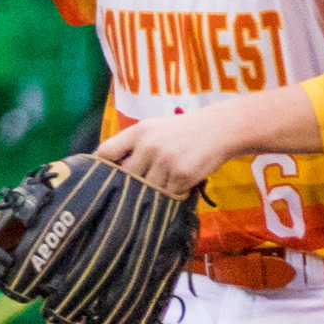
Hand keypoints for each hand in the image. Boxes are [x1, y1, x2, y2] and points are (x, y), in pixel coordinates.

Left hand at [92, 109, 240, 197]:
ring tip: (164, 182)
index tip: (109, 175)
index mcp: (138, 131)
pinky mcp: (182, 176)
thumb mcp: (153, 128)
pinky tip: (179, 183)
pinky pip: (167, 195)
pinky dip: (171, 193)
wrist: (219, 130)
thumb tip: (107, 170)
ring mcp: (166, 162)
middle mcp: (149, 145)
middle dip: (131, 183)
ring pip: (146, 189)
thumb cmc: (180, 131)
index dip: (104, 167)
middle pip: (125, 176)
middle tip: (141, 184)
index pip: (106, 153)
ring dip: (152, 191)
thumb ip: (131, 145)